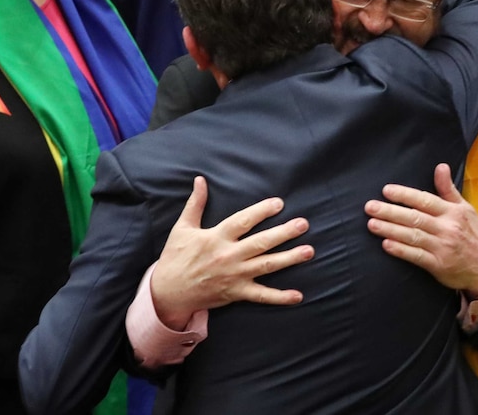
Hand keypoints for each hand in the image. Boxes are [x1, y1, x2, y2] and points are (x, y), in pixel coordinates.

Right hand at [150, 176, 313, 329]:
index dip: (261, 212)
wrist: (168, 293)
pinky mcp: (236, 293)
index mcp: (216, 238)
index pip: (243, 221)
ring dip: (289, 259)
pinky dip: (280, 297)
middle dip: (284, 233)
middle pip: (260, 243)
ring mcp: (234, 276)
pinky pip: (261, 296)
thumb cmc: (175, 257)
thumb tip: (200, 180)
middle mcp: (228, 256)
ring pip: (266, 266)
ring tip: (309, 251)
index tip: (279, 203)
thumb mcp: (182, 228)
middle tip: (303, 223)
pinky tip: (298, 295)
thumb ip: (195, 203)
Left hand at [365, 163, 477, 298]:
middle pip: (414, 217)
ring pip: (412, 236)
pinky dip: (401, 250)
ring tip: (372, 224)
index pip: (425, 200)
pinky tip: (386, 245)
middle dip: (390, 212)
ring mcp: (442, 247)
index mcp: (452, 212)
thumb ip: (448, 189)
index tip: (386, 190)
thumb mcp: (465, 209)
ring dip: (390, 230)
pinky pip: (416, 256)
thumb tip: (440, 166)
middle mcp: (447, 228)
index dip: (405, 195)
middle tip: (370, 207)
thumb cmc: (473, 234)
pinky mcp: (438, 265)